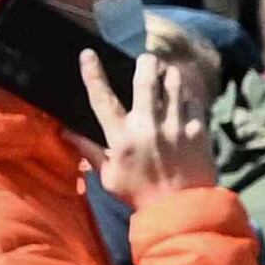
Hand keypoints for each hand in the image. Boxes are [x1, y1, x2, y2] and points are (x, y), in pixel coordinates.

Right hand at [84, 46, 215, 205]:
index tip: (88, 54)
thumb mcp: (109, 177)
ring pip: (173, 85)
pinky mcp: (198, 131)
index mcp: (121, 138)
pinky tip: (185, 97)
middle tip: (147, 59)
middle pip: (144, 81)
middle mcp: (147, 127)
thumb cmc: (140, 195)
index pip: (102, 98)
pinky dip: (188, 96)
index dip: (92, 73)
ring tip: (168, 72)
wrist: (181, 210)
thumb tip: (66, 132)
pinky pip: (193, 103)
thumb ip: (90, 152)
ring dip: (169, 75)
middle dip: (145, 64)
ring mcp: (175, 127)